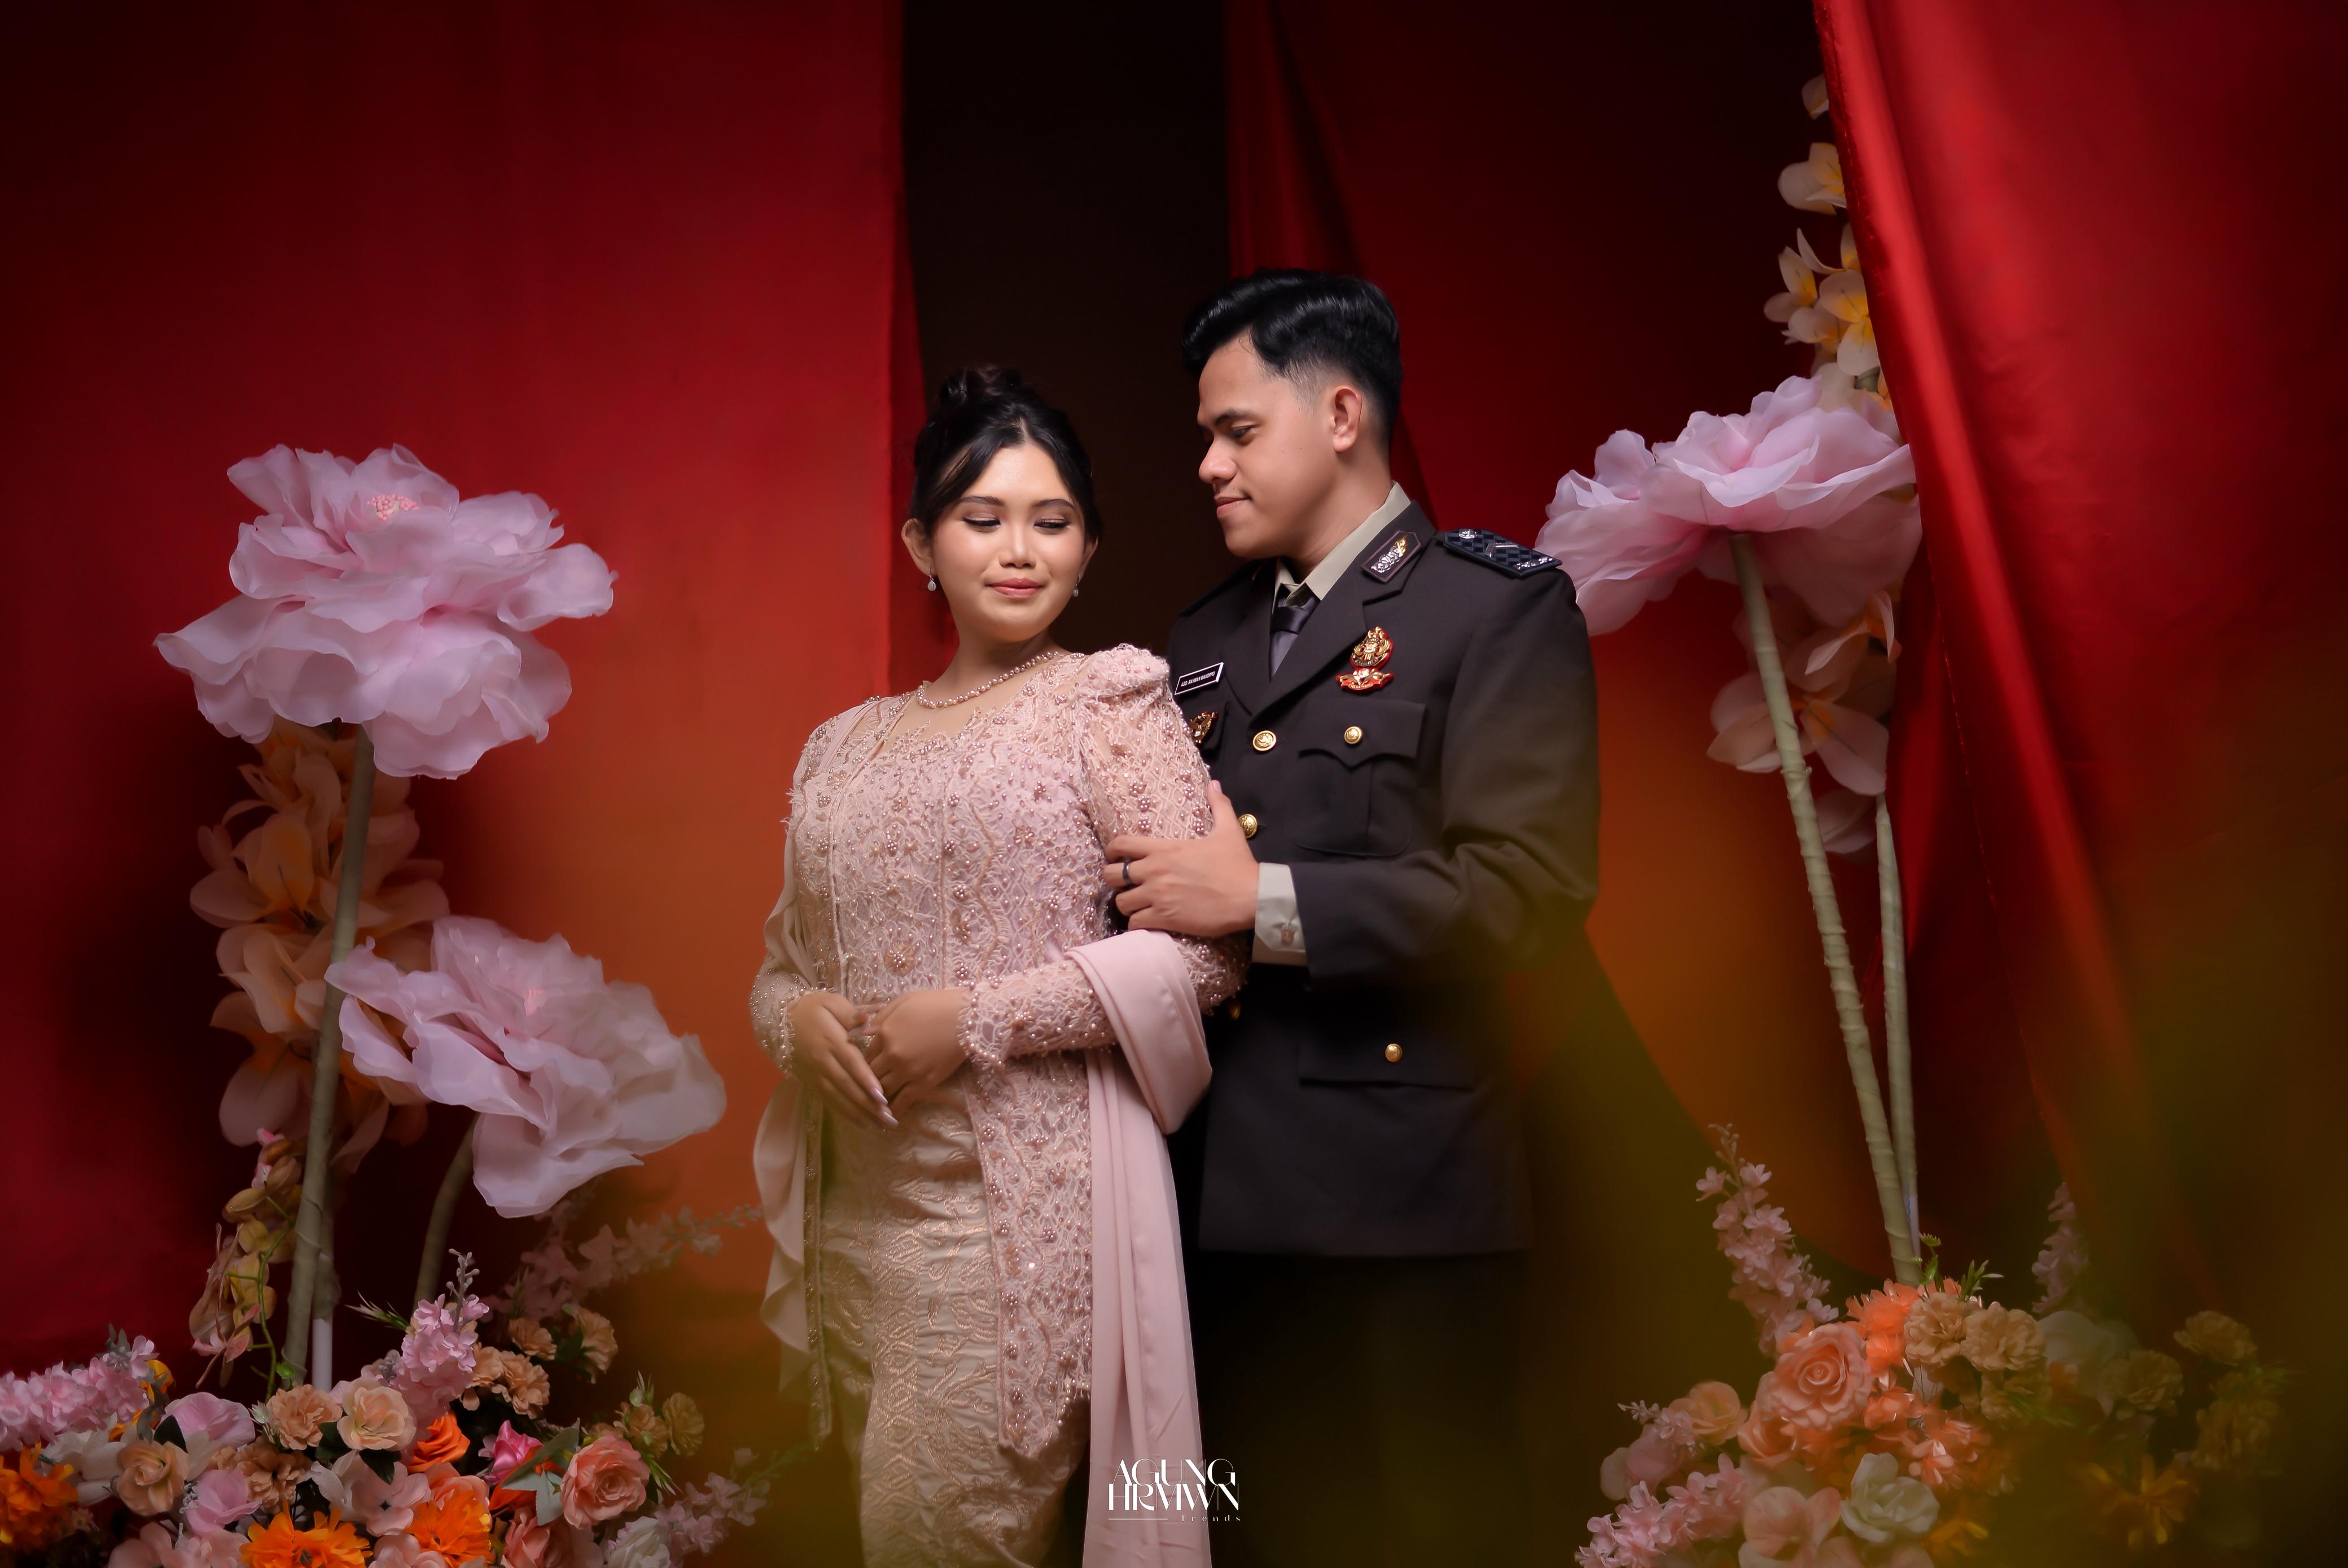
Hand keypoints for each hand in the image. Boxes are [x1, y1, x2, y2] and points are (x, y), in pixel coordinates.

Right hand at [785, 990, 894, 1129]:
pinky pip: (828, 1100)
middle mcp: (822, 1061)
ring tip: (880, 1126)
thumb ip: (850, 1013)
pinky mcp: (810, 1082)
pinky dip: (844, 1113)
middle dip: (868, 1105)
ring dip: (859, 1114)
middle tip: (889, 1119)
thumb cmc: (812, 1007)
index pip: (851, 1063)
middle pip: (847, 1086)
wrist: (780, 1018)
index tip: (882, 1097)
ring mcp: (815, 1074)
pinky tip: (861, 1123)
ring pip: (838, 1098)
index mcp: (830, 1040)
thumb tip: (865, 1019)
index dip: (866, 1080)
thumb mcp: (830, 1002)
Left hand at [866, 988, 971, 1108]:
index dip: (862, 1063)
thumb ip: (878, 1018)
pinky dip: (894, 1108)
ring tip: (874, 1102)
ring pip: (883, 1089)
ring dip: (877, 1096)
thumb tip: (855, 1032)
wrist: (968, 1017)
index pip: (863, 1055)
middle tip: (866, 1087)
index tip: (864, 1068)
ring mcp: (908, 1071)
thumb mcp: (903, 1002)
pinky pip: (903, 1100)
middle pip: (870, 1074)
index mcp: (884, 1033)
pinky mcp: (924, 1083)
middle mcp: (892, 1055)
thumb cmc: (936, 1004)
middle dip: (867, 1080)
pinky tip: (889, 1114)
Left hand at [1103, 781, 1258, 936]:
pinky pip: (1135, 923)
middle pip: (1111, 876)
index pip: (1121, 844)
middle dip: (1114, 881)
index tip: (1114, 857)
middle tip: (1126, 885)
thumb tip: (1214, 784)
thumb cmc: (1238, 864)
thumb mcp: (1228, 830)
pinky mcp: (1165, 918)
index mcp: (1165, 849)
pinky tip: (1148, 921)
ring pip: (1121, 903)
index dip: (1112, 851)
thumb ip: (1218, 806)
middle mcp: (1155, 871)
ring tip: (1138, 905)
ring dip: (1127, 905)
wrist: (1251, 896)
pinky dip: (1138, 923)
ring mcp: (1158, 896)